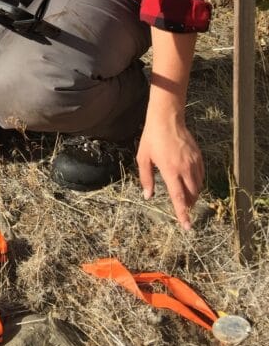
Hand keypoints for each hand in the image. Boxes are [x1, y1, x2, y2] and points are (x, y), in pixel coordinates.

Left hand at [136, 105, 203, 230]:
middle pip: (192, 195)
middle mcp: (184, 169)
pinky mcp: (198, 157)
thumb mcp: (143, 158)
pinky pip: (201, 176)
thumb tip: (148, 196)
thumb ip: (146, 179)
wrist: (167, 119)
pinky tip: (189, 182)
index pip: (179, 198)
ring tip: (185, 196)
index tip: (187, 226)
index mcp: (170, 171)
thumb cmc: (152, 138)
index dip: (183, 214)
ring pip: (198, 186)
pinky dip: (197, 183)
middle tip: (182, 208)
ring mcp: (193, 163)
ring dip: (193, 195)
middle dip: (188, 204)